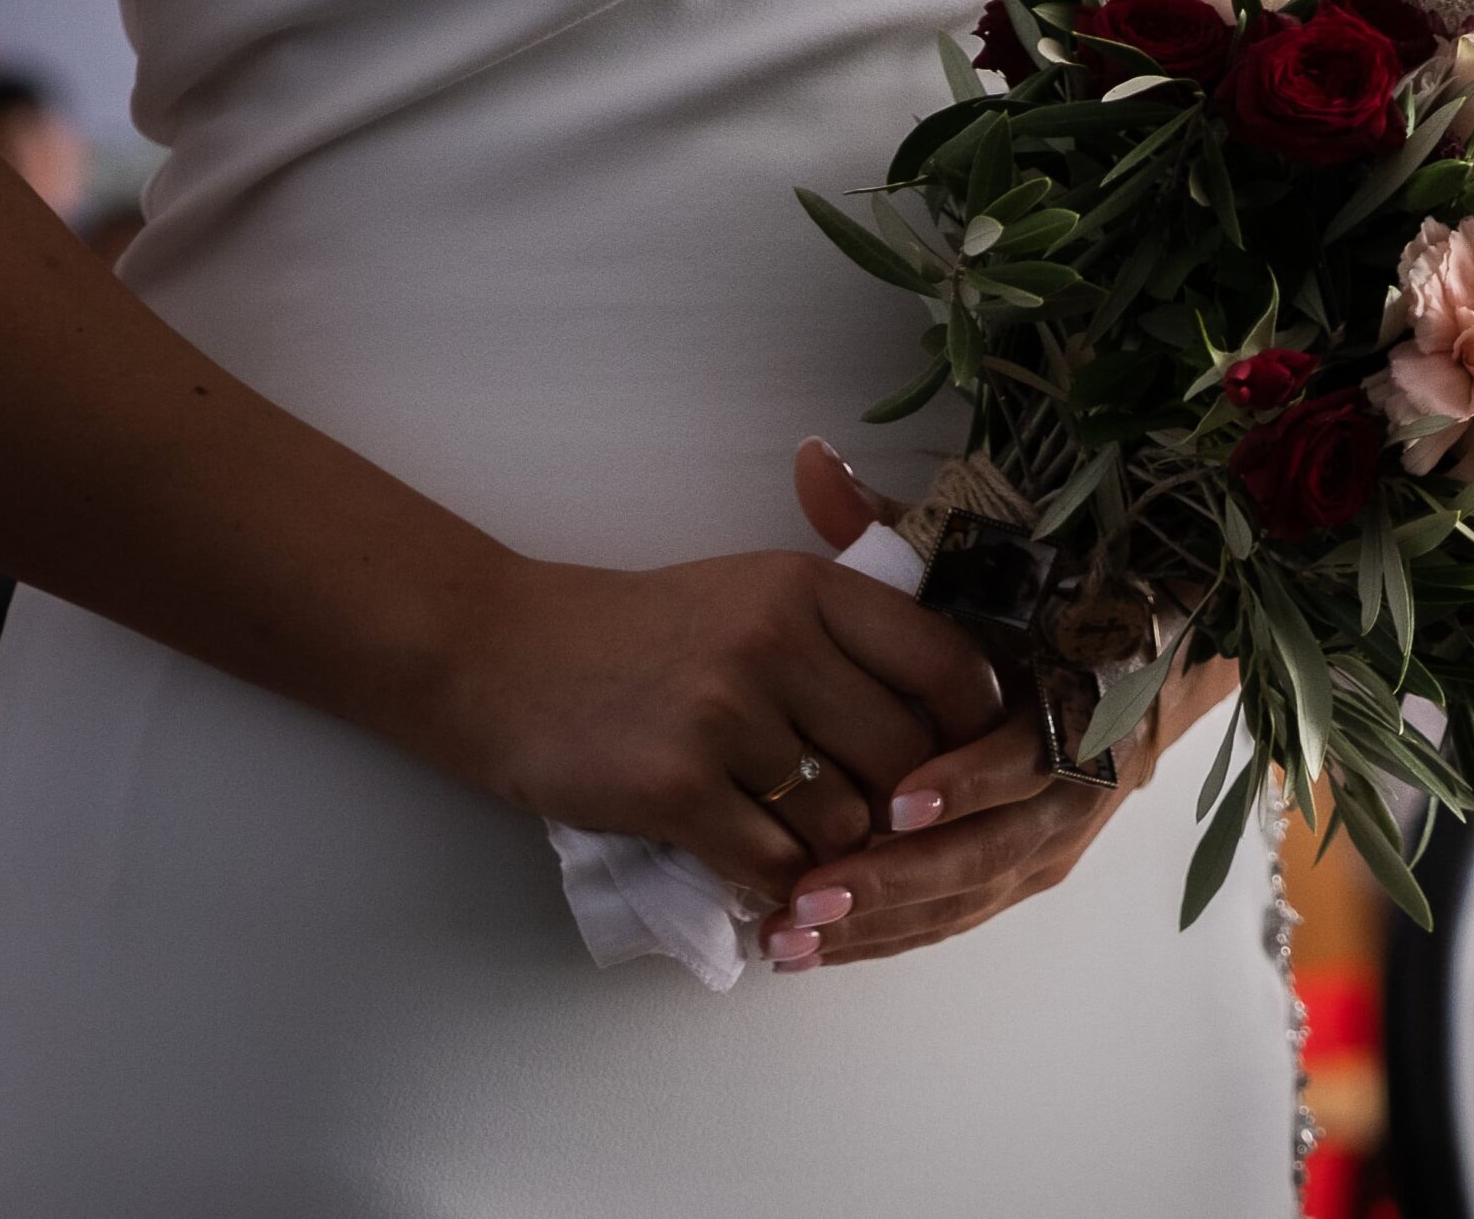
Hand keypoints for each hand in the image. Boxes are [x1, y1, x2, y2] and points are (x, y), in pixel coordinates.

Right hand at [431, 476, 1004, 904]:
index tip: (957, 765)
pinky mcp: (674, 788)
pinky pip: (775, 865)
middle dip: (902, 809)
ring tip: (806, 847)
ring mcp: (724, 715)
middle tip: (876, 828)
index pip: (946, 667)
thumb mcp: (760, 596)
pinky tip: (765, 877)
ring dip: (836, 853)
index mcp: (810, 588)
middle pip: (906, 760)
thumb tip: (963, 720)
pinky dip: (781, 886)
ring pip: (845, 822)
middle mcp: (776, 641)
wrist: (502, 656)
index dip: (970, 732)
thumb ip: (854, 639)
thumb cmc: (649, 634)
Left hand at [759, 445, 1240, 969]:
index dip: (969, 779)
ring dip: (882, 922)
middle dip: (900, 879)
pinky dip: (890, 936)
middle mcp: (1079, 783)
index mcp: (1078, 699)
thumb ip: (893, 525)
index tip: (898, 798)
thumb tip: (813, 463)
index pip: (1029, 751)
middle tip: (809, 893)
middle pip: (994, 849)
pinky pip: (959, 917)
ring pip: (971, 896)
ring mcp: (1056, 839)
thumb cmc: (1041, 600)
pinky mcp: (1030, 874)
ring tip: (789, 934)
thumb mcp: (977, 557)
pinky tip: (815, 947)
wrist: (1147, 656)